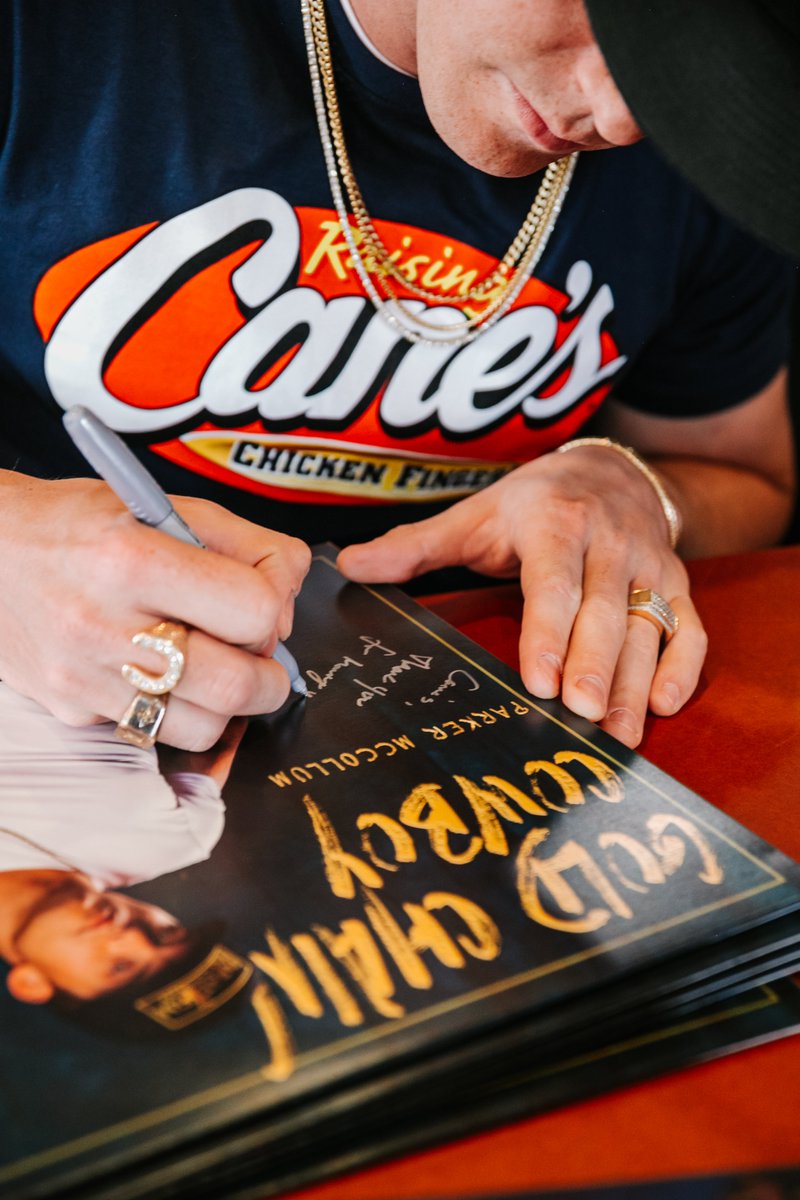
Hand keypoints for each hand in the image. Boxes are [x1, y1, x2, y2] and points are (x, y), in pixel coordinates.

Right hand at [0, 473, 309, 748]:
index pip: (254, 610)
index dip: (275, 606)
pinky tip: (162, 674)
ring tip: (212, 667)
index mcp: (133, 560)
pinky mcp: (71, 709)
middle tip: (261, 658)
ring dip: (226, 704)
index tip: (264, 601)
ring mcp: (84, 677)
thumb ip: (245, 543)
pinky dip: (175, 711)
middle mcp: (105, 625)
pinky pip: (153, 733)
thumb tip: (289, 596)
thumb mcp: (162, 505)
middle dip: (271, 677)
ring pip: (202, 728)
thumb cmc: (77, 524)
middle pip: (236, 686)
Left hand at [337, 446, 706, 747]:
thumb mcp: (475, 515)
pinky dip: (683, 665)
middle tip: (582, 717)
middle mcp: (608, 542)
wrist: (609, 470)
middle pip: (604, 610)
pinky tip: (665, 705)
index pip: (554, 582)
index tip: (539, 679)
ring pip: (648, 625)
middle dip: (595, 666)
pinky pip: (690, 626)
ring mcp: (649, 564)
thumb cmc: (534, 503)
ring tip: (619, 734)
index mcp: (553, 523)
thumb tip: (348, 566)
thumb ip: (416, 545)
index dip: (549, 631)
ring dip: (635, 681)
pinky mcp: (677, 582)